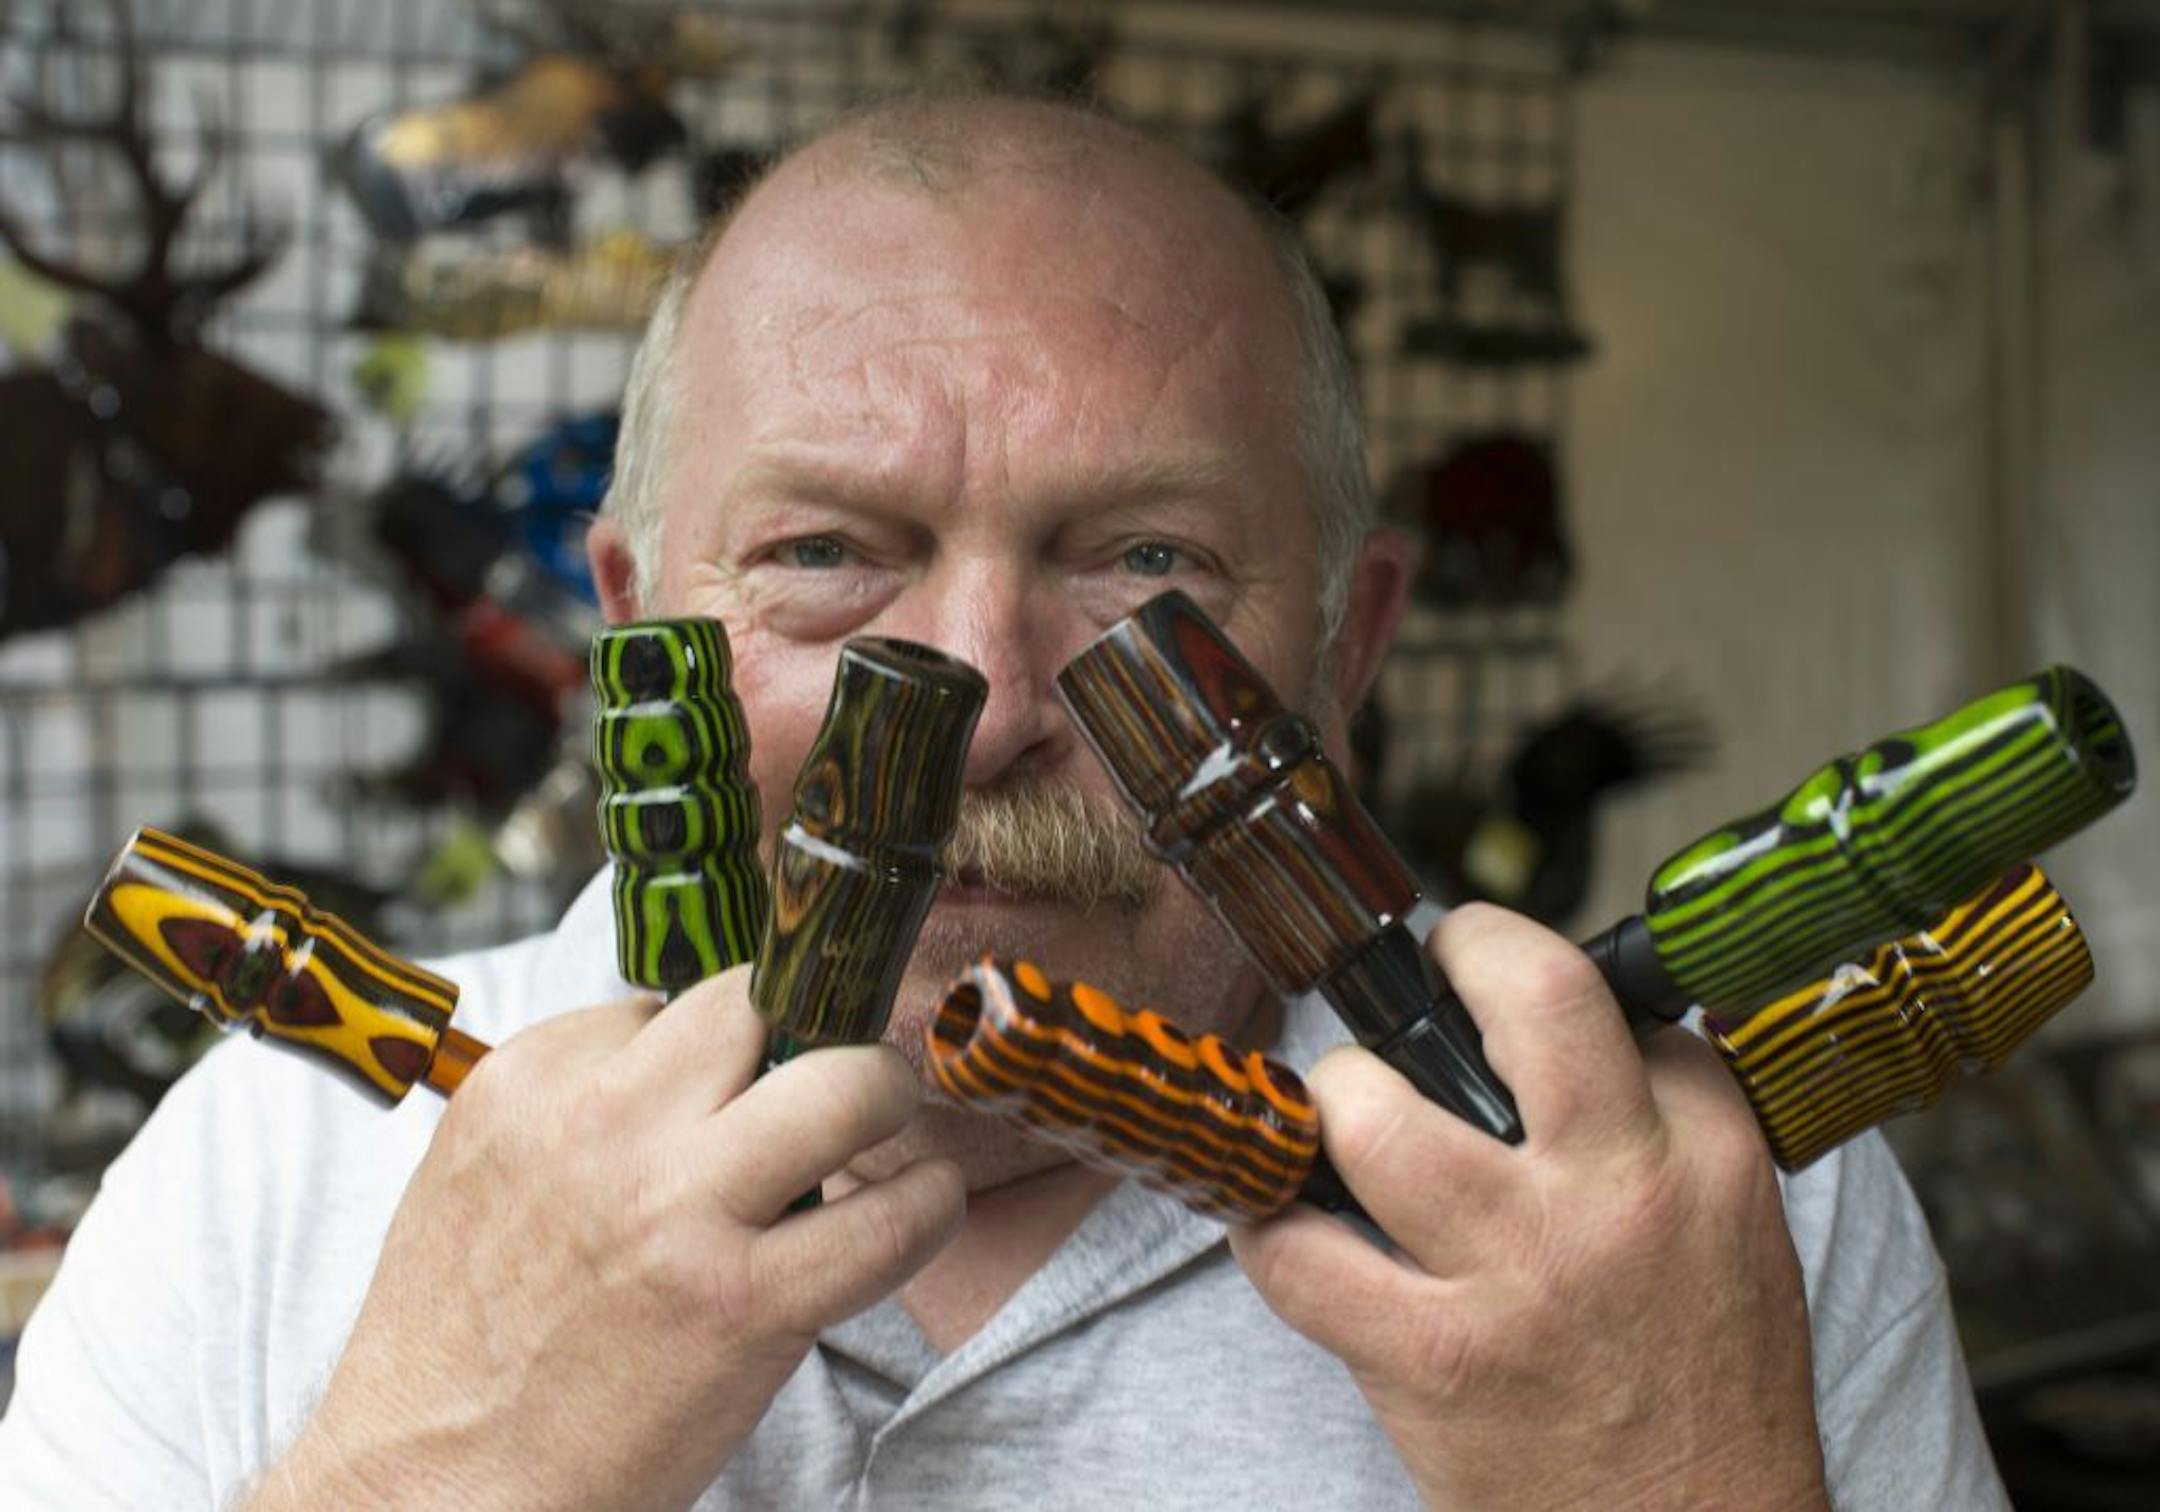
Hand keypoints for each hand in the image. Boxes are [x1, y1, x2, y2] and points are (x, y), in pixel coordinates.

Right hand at [252, 966, 964, 1511]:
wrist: (436, 1487)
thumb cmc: (460, 1342)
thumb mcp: (480, 1170)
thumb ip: (577, 1101)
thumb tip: (693, 1057)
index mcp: (530, 1084)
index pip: (674, 1003)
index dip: (724, 1049)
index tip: (737, 1093)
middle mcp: (605, 1128)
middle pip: (764, 1007)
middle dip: (811, 1036)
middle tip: (833, 1087)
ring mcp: (680, 1210)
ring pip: (846, 1084)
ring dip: (883, 1098)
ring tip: (882, 1133)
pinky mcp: (746, 1303)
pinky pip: (891, 1218)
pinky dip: (929, 1205)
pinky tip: (923, 1208)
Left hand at [1230, 905, 1827, 1510]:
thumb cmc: (1707, 1392)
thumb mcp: (1736, 1233)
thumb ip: (1670, 1122)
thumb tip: (1593, 1026)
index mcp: (1703, 1161)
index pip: (1616, 999)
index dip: (1527, 964)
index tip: (1483, 974)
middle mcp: (1616, 1199)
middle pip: (1529, 1000)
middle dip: (1456, 956)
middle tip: (1415, 995)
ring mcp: (1518, 1278)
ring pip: (1378, 1124)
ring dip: (1335, 1101)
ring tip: (1339, 1117)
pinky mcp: (1434, 1364)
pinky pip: (1303, 1260)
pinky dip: (1266, 1227)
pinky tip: (1274, 1215)